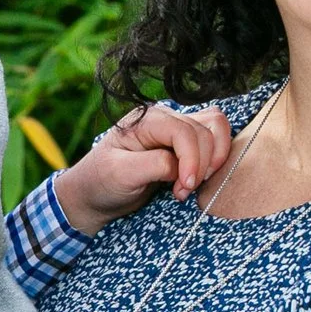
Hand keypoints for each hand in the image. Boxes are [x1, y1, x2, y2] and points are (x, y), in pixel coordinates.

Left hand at [52, 104, 233, 232]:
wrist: (95, 194)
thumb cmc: (101, 181)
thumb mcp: (120, 173)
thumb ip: (153, 165)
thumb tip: (181, 166)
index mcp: (145, 120)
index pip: (183, 131)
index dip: (192, 159)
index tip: (186, 187)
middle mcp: (164, 117)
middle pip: (204, 130)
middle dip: (201, 164)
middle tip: (182, 191)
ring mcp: (176, 128)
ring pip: (216, 128)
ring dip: (213, 159)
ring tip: (192, 184)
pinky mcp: (186, 143)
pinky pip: (214, 138)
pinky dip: (216, 157)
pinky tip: (198, 178)